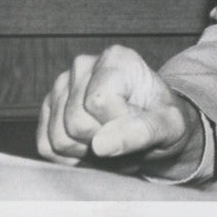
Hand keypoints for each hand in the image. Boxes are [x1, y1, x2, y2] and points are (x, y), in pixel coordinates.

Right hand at [37, 45, 203, 176]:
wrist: (151, 127)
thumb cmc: (162, 121)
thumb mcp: (169, 126)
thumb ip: (141, 131)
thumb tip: (101, 145)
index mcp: (117, 59)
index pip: (98, 101)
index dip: (117, 124)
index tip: (136, 121)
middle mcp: (84, 65)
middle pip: (76, 122)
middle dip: (101, 141)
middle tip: (122, 136)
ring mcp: (62, 86)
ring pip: (58, 137)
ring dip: (86, 152)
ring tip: (109, 140)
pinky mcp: (49, 109)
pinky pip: (46, 147)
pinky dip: (69, 158)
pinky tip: (91, 146)